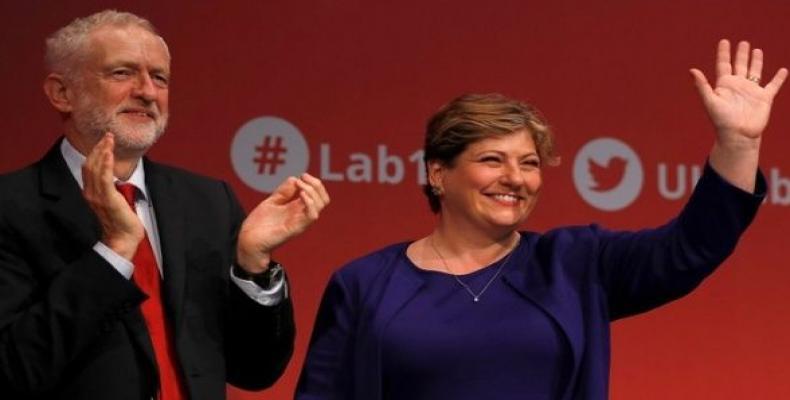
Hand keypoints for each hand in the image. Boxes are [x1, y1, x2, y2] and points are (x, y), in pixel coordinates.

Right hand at [81, 133, 144, 258]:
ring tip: (109, 139)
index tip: (104, 141)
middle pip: (89, 165)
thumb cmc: (121, 221)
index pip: (89, 168)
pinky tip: (109, 153)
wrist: (123, 238)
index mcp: (91, 193)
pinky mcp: (107, 199)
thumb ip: (110, 189)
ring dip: (102, 152)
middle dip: (98, 148)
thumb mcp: (114, 201)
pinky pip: (104, 178)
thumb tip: (116, 178)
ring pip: (95, 169)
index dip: (95, 153)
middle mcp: (90, 193)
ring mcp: (98, 196)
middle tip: (107, 135)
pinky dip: (106, 164)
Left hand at [236, 173, 329, 272]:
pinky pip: (311, 216)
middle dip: (316, 185)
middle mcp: (301, 215)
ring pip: (320, 206)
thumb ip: (283, 192)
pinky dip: (310, 203)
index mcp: (297, 209)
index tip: (302, 176)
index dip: (314, 183)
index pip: (318, 195)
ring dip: (312, 191)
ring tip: (300, 187)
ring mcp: (300, 222)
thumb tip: (294, 179)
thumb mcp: (272, 202)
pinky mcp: (295, 228)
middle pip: (323, 199)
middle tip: (302, 178)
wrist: (248, 240)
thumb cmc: (259, 225)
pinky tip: (301, 195)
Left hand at [691, 39, 786, 142]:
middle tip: (743, 43)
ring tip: (757, 50)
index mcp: (725, 85)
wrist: (738, 135)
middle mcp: (738, 86)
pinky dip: (778, 78)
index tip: (724, 41)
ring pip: (755, 72)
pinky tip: (782, 70)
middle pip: (740, 66)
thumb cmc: (721, 120)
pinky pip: (773, 85)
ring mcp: (751, 91)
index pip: (724, 65)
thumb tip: (691, 70)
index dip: (724, 53)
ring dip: (756, 62)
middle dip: (741, 54)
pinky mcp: (764, 98)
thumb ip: (702, 86)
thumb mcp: (710, 101)